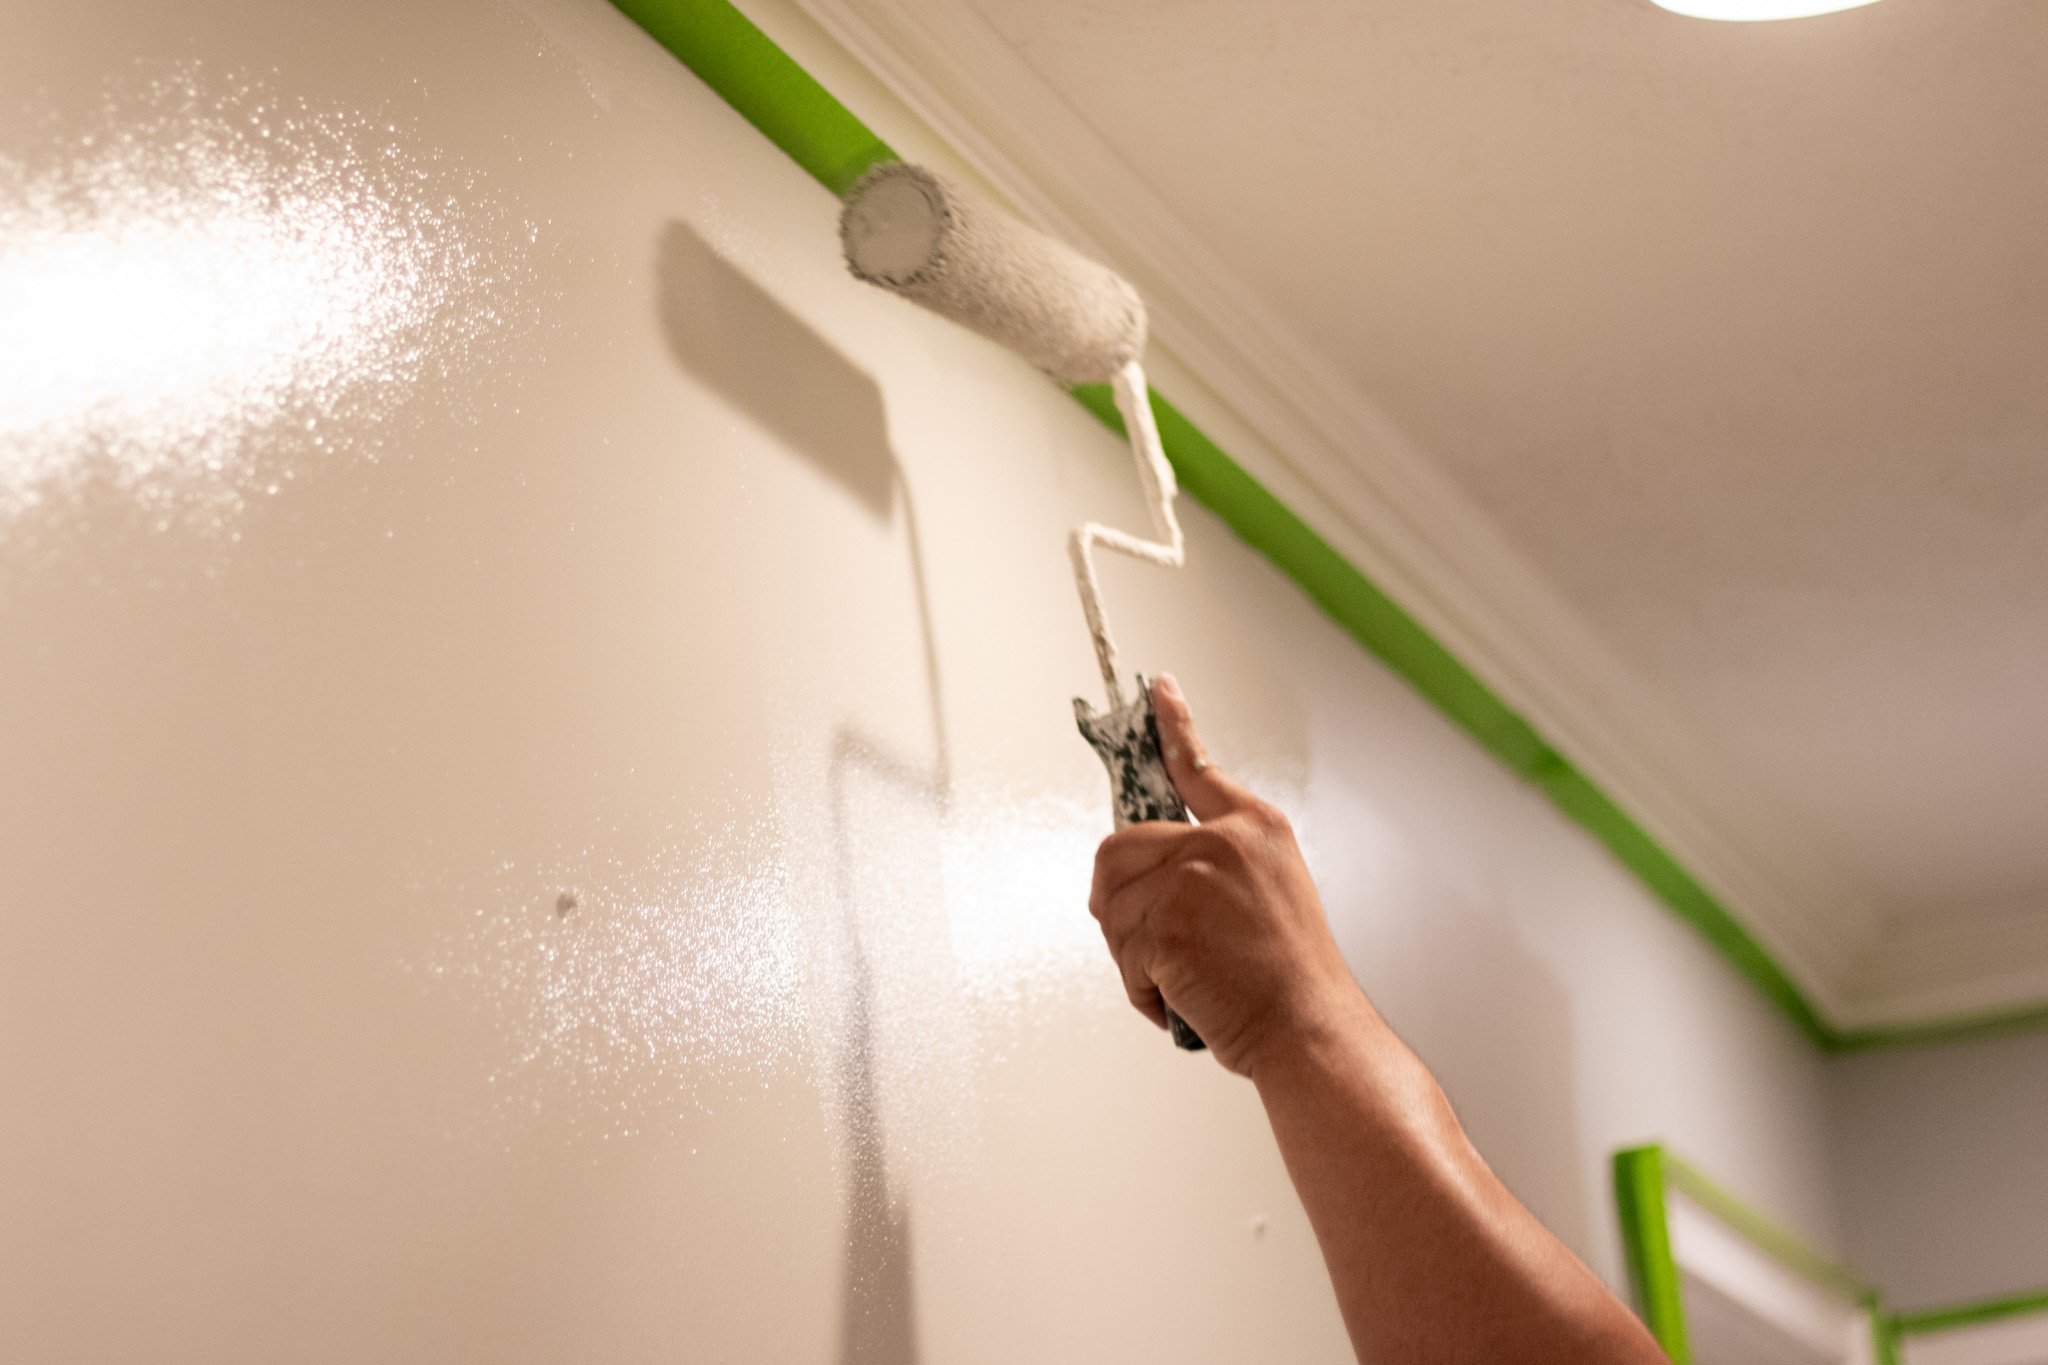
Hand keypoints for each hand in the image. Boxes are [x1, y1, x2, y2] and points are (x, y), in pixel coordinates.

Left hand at [1088, 674, 1369, 1076]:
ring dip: (1134, 957)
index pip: (1198, 765)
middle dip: (1118, 904)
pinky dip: (1142, 990)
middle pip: (1117, 849)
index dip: (1173, 724)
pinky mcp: (1167, 923)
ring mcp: (1193, 878)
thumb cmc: (1291, 980)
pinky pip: (1121, 955)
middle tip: (1151, 946)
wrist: (1312, 1029)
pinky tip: (1183, 999)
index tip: (1160, 688)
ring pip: (1112, 908)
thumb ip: (1218, 867)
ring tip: (1186, 979)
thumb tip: (1152, 873)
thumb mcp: (1272, 894)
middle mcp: (1223, 842)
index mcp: (1256, 828)